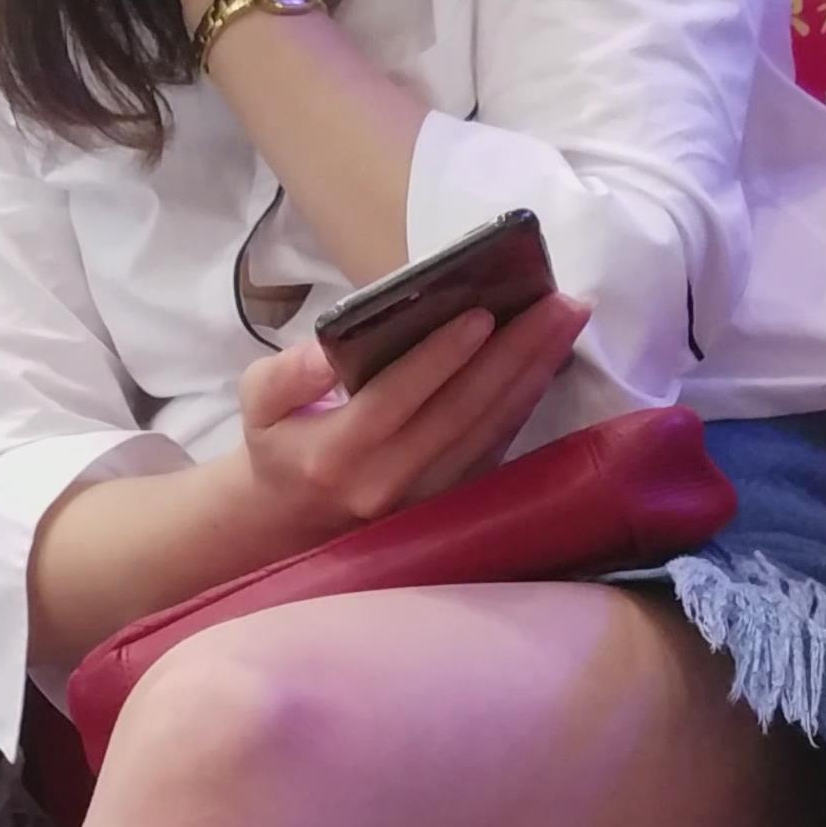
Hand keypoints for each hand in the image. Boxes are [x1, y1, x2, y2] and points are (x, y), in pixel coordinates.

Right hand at [232, 292, 587, 544]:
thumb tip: (327, 350)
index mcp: (335, 456)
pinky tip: (550, 361)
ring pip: (488, 432)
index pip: (394, 401)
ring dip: (533, 374)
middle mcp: (386, 484)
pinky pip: (496, 450)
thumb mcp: (259, 403)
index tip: (482, 313)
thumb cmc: (281, 445)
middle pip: (460, 414)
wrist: (294, 522)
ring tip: (566, 320)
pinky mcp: (452, 504)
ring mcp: (425, 501)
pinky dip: (527, 403)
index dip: (440, 358)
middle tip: (557, 303)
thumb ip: (286, 374)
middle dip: (514, 355)